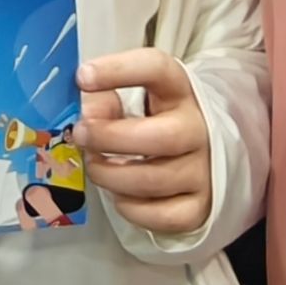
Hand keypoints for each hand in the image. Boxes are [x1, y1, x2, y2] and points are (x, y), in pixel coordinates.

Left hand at [74, 50, 212, 235]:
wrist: (204, 158)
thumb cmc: (157, 124)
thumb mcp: (137, 101)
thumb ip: (107, 102)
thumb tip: (86, 115)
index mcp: (180, 91)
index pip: (157, 69)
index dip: (118, 71)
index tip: (83, 76)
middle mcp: (199, 129)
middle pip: (161, 136)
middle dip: (110, 138)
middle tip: (81, 135)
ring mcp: (204, 171)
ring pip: (154, 179)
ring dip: (112, 176)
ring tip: (95, 167)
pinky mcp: (200, 207)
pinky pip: (161, 215)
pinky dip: (132, 209)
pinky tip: (120, 195)